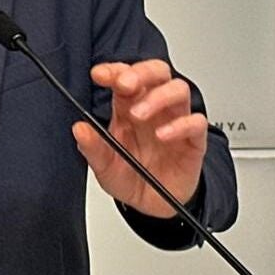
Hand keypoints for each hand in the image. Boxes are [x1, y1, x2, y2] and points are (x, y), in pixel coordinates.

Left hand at [75, 60, 207, 218]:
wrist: (154, 204)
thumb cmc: (132, 176)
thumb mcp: (105, 167)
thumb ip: (93, 148)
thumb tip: (79, 129)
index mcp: (129, 107)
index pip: (125, 77)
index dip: (114, 70)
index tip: (99, 75)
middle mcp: (154, 109)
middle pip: (156, 72)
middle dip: (140, 72)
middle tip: (125, 84)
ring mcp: (175, 121)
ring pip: (178, 89)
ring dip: (158, 97)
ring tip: (139, 114)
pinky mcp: (193, 140)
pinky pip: (195, 122)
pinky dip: (180, 125)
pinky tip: (163, 135)